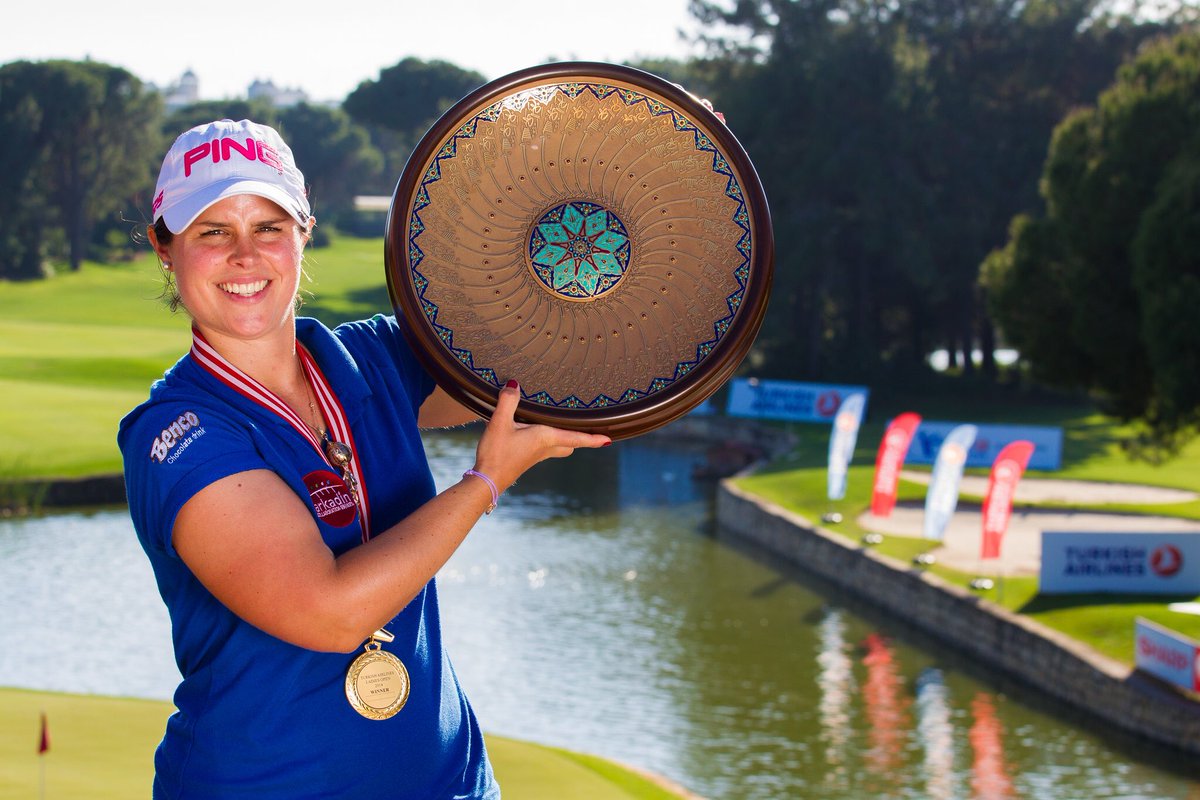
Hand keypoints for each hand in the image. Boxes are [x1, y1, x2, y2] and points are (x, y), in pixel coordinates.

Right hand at [472, 380, 610, 492]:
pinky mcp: (527, 459)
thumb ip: (508, 402)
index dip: (593, 439)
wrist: (487, 480)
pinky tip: (534, 432)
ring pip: (559, 447)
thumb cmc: (496, 454)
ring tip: (566, 426)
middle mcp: (545, 448)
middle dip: (580, 438)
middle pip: (570, 444)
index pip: (576, 438)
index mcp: (545, 438)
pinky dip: (547, 440)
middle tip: (590, 428)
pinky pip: (545, 448)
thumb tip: (514, 384)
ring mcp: (537, 455)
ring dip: (564, 438)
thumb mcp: (499, 423)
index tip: (608, 440)